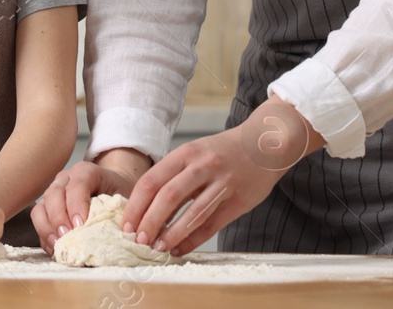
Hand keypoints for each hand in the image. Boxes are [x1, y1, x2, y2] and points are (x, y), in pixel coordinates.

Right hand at [30, 148, 147, 253]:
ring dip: (47, 227)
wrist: (113, 188)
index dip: (76, 205)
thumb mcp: (126, 198)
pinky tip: (54, 247)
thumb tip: (123, 234)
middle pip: (54, 194)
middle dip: (59, 217)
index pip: (77, 185)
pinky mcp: (47, 207)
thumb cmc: (120, 193)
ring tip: (58, 244)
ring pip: (41, 207)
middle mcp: (66, 178)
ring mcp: (54, 192)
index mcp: (87, 172)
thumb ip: (122, 211)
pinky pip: (39, 220)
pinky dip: (44, 235)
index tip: (80, 225)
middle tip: (67, 236)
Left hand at [124, 97, 322, 255]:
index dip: (136, 205)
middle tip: (138, 240)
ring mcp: (224, 183)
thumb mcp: (195, 152)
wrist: (266, 143)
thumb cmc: (223, 151)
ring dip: (171, 234)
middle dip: (150, 222)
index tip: (126, 224)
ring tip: (157, 249)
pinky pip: (213, 224)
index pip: (152, 180)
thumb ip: (173, 175)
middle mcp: (204, 166)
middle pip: (169, 197)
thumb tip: (144, 207)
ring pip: (192, 214)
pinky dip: (193, 240)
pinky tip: (180, 249)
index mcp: (187, 153)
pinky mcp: (240, 200)